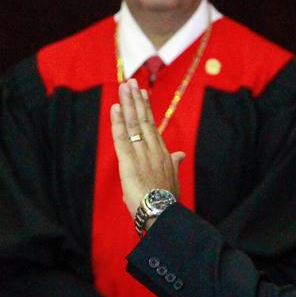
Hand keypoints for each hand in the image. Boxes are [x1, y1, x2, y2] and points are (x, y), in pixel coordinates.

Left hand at [111, 79, 183, 215]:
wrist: (163, 214)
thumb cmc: (168, 200)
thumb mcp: (173, 179)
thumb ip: (174, 163)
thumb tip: (181, 154)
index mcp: (162, 154)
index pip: (152, 126)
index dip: (146, 108)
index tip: (142, 93)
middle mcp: (153, 150)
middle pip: (143, 120)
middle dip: (136, 100)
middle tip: (130, 82)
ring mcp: (142, 154)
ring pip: (133, 124)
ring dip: (127, 104)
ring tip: (123, 87)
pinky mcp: (129, 162)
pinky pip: (122, 138)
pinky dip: (117, 123)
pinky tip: (114, 108)